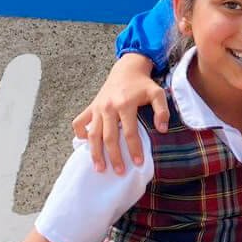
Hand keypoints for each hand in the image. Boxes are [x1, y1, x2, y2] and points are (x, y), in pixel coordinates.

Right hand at [71, 54, 167, 174]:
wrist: (126, 70)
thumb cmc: (143, 85)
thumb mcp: (158, 93)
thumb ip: (162, 110)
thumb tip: (162, 129)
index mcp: (125, 104)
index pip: (130, 133)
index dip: (134, 149)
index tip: (138, 163)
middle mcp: (108, 107)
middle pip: (109, 137)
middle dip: (114, 157)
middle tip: (119, 172)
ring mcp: (97, 108)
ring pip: (92, 134)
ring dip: (95, 152)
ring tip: (99, 168)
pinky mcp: (90, 107)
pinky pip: (79, 122)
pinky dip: (80, 133)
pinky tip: (84, 145)